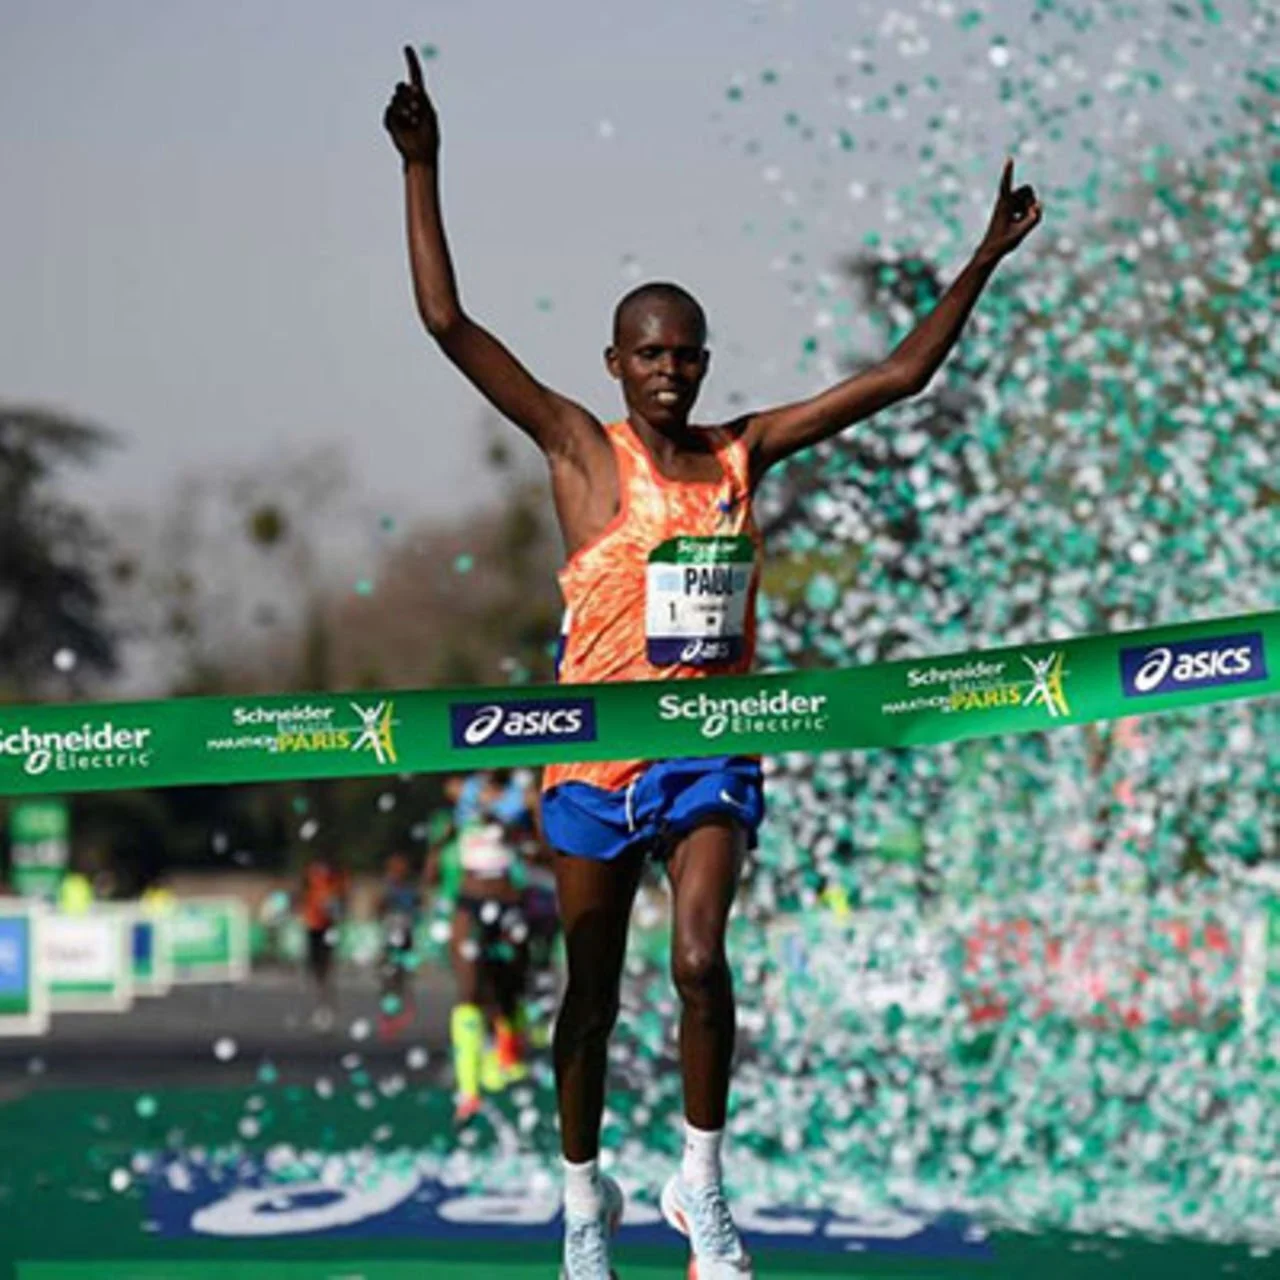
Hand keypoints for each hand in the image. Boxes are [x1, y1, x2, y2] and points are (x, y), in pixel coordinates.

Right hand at [383, 46, 439, 163]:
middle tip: (416, 110)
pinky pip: (389, 112)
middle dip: (408, 96)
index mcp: (420, 99)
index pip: (415, 75)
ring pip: (395, 100)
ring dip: (404, 110)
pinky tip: (405, 127)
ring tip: (413, 123)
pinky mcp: (390, 121)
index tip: (407, 47)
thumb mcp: (429, 114)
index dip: (411, 61)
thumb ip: (422, 100)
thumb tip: (414, 86)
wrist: (420, 155)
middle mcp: (408, 102)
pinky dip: (397, 119)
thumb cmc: (429, 136)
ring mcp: (398, 111)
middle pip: (401, 87)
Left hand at [978, 158, 1041, 260]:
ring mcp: (1008, 203)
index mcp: (1003, 205)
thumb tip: (1038, 204)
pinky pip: (1025, 204)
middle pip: (1027, 189)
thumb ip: (1033, 219)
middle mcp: (1005, 201)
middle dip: (1031, 199)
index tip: (1009, 159)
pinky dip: (1026, 211)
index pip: (1006, 185)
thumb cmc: (1003, 243)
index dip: (1008, 172)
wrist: (991, 250)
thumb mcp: (1021, 233)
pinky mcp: (1010, 207)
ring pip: (1027, 197)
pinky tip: (1018, 222)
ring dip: (1028, 207)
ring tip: (1020, 221)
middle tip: (1026, 217)